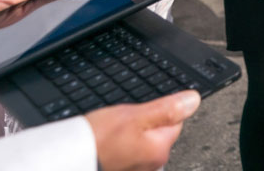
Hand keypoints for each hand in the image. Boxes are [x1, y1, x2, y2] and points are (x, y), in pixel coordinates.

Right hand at [86, 91, 200, 170]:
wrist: (70, 157)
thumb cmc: (98, 140)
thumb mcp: (135, 115)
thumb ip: (167, 109)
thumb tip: (193, 100)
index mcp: (161, 149)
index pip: (175, 120)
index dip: (157, 110)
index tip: (140, 111)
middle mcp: (153, 164)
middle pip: (157, 131)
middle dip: (143, 122)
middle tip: (123, 122)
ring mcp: (137, 169)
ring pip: (141, 140)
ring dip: (130, 134)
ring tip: (112, 133)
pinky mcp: (124, 169)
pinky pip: (129, 151)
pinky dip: (121, 145)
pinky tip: (108, 143)